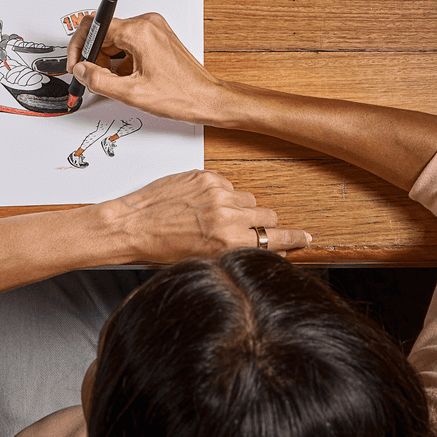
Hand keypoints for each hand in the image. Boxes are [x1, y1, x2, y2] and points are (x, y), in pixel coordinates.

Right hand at [64, 12, 236, 126]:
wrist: (206, 98)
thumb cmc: (180, 94)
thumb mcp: (132, 93)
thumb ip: (99, 80)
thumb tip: (81, 70)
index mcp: (140, 31)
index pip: (95, 26)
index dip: (80, 46)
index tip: (76, 63)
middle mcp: (147, 24)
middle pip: (105, 32)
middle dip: (94, 55)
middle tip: (92, 77)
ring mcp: (154, 29)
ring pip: (115, 39)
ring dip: (108, 60)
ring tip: (116, 81)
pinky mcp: (157, 37)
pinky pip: (129, 43)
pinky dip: (121, 60)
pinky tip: (127, 78)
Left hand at [96, 168, 309, 262]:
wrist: (131, 226)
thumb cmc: (162, 249)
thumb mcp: (205, 260)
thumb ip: (237, 251)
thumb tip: (265, 247)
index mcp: (230, 244)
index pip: (276, 239)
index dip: (294, 239)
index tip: (305, 237)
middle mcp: (228, 218)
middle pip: (268, 216)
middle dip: (261, 223)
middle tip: (244, 228)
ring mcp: (217, 194)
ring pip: (249, 198)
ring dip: (240, 207)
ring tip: (216, 216)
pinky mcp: (205, 176)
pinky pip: (228, 184)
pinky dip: (221, 193)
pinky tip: (201, 204)